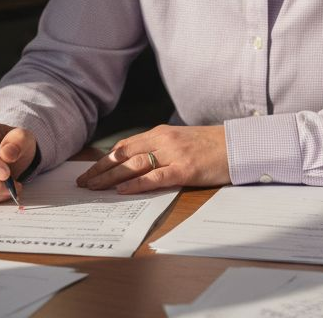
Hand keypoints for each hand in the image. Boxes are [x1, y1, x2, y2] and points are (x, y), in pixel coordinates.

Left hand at [76, 124, 228, 193]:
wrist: (239, 145)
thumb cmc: (211, 146)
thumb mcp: (181, 141)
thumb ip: (160, 149)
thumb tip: (137, 164)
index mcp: (161, 133)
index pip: (125, 145)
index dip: (105, 159)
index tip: (90, 171)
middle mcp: (163, 140)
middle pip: (123, 154)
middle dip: (100, 169)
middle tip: (83, 183)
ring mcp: (174, 154)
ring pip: (134, 164)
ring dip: (110, 177)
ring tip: (94, 188)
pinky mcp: (185, 169)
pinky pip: (155, 177)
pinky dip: (136, 183)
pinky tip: (121, 190)